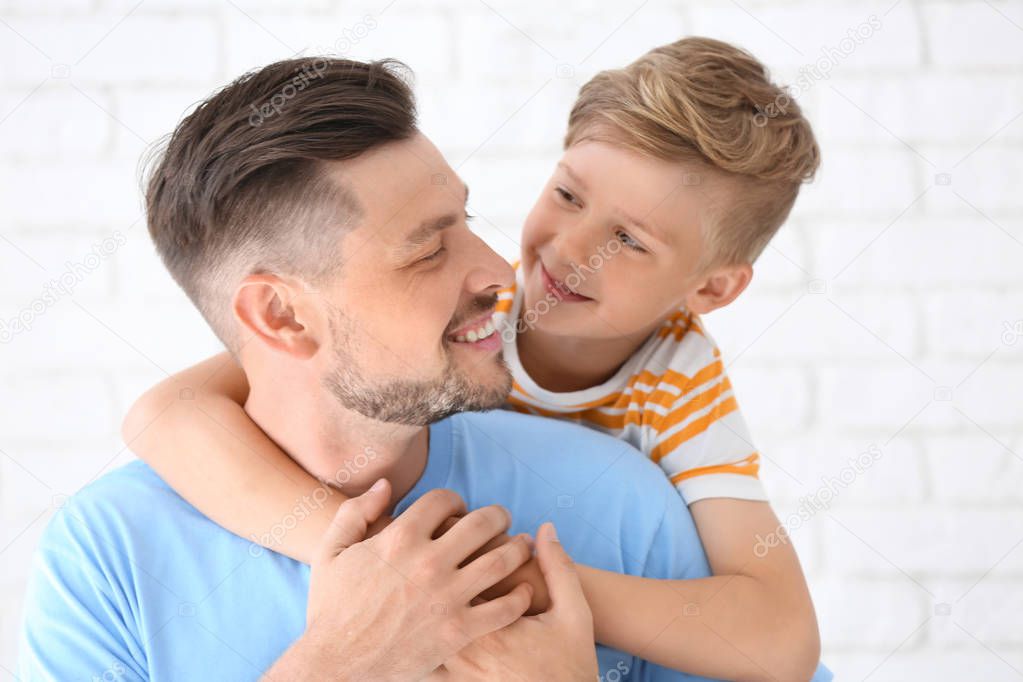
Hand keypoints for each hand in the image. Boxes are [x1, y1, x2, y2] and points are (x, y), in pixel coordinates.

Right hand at [269, 479, 535, 681]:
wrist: (335, 664)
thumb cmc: (331, 608)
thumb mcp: (331, 552)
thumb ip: (356, 512)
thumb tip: (385, 485)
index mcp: (400, 538)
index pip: (444, 500)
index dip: (455, 500)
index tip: (459, 511)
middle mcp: (428, 562)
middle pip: (482, 523)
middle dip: (497, 516)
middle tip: (502, 520)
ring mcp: (446, 597)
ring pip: (500, 561)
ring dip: (518, 548)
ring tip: (522, 546)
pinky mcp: (457, 631)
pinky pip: (504, 609)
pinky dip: (520, 597)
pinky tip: (523, 591)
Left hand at [429, 522, 597, 681]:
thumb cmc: (569, 664)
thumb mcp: (573, 614)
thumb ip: (559, 568)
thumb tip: (544, 528)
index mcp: (489, 626)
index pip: (457, 574)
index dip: (454, 549)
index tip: (459, 537)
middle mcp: (465, 650)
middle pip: (432, 596)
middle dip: (432, 572)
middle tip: (439, 554)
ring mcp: (454, 671)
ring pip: (419, 626)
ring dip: (422, 602)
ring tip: (432, 586)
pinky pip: (422, 657)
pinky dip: (421, 637)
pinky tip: (437, 623)